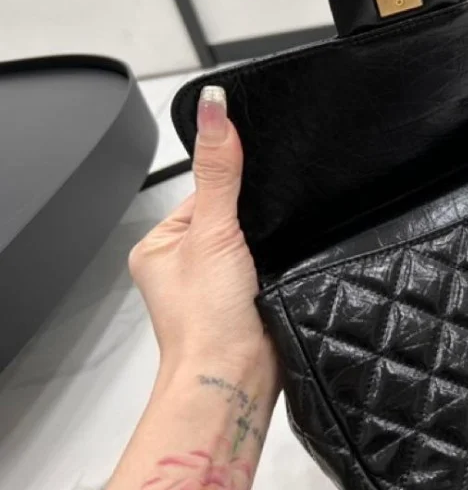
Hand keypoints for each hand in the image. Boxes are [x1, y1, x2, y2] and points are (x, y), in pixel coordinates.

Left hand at [129, 86, 274, 377]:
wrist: (234, 379)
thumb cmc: (206, 321)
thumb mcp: (212, 232)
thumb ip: (220, 172)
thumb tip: (216, 110)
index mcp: (159, 244)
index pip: (202, 190)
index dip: (231, 183)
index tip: (253, 182)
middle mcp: (184, 264)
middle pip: (229, 214)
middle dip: (254, 217)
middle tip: (264, 230)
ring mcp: (217, 284)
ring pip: (252, 241)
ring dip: (269, 243)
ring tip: (272, 254)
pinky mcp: (249, 299)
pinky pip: (269, 264)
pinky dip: (281, 262)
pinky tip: (285, 266)